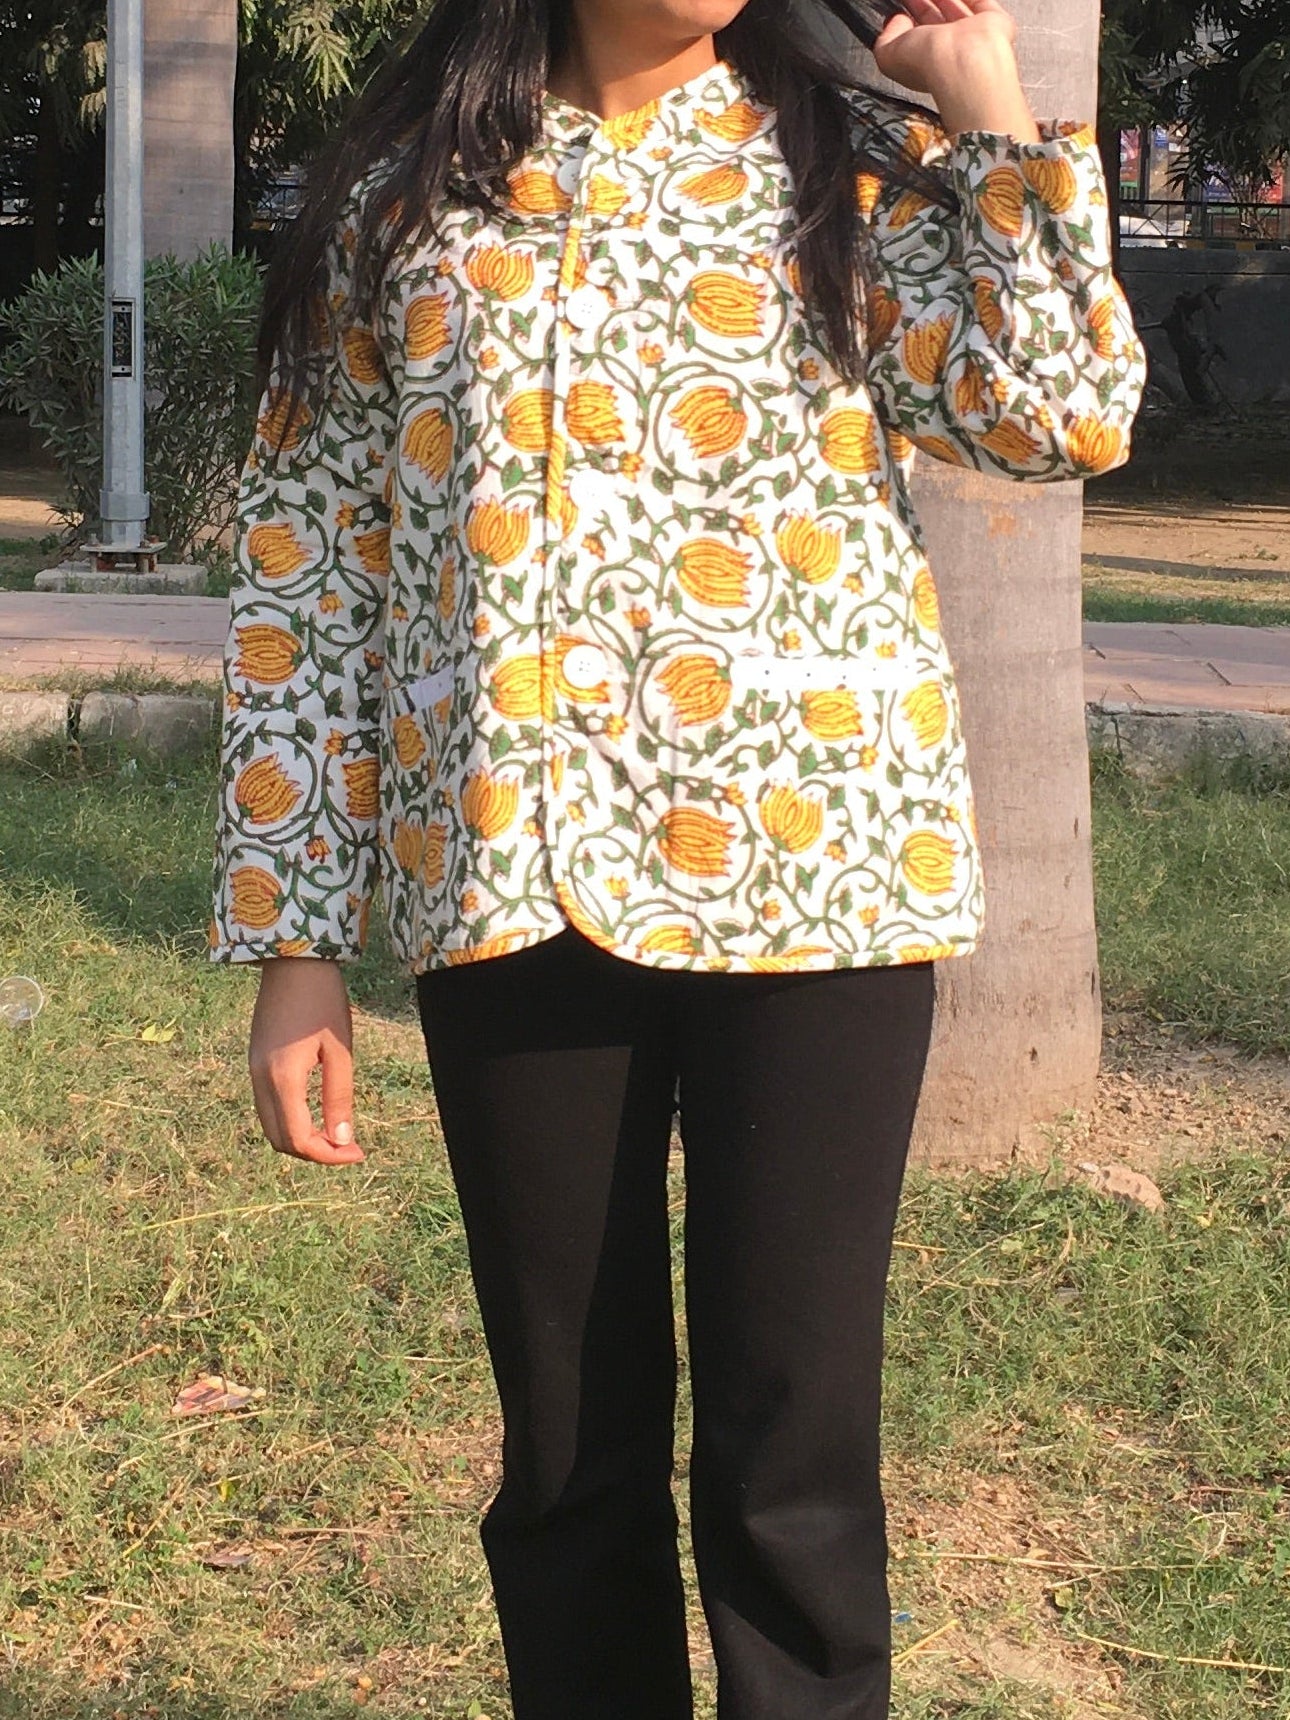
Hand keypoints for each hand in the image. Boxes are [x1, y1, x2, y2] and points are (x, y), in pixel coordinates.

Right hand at [249, 957, 364, 1164]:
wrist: (292, 961)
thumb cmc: (323, 1001)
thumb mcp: (340, 1050)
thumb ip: (338, 1097)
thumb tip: (341, 1140)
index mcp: (282, 1079)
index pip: (298, 1140)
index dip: (327, 1156)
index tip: (356, 1152)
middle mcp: (260, 1079)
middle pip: (279, 1140)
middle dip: (313, 1152)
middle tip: (347, 1146)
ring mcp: (253, 1070)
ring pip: (271, 1125)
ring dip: (300, 1138)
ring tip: (334, 1133)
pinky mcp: (255, 1061)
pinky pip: (268, 1106)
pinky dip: (290, 1120)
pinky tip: (316, 1113)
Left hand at [873, 0, 1039, 140]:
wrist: (962, 60)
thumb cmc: (927, 62)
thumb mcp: (888, 54)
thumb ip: (886, 37)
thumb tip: (896, 20)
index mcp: (924, 62)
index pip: (914, 37)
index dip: (904, 19)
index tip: (898, 5)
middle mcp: (949, 51)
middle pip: (934, 21)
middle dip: (922, 4)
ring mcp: (973, 36)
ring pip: (956, 9)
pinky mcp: (994, 22)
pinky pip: (981, 3)